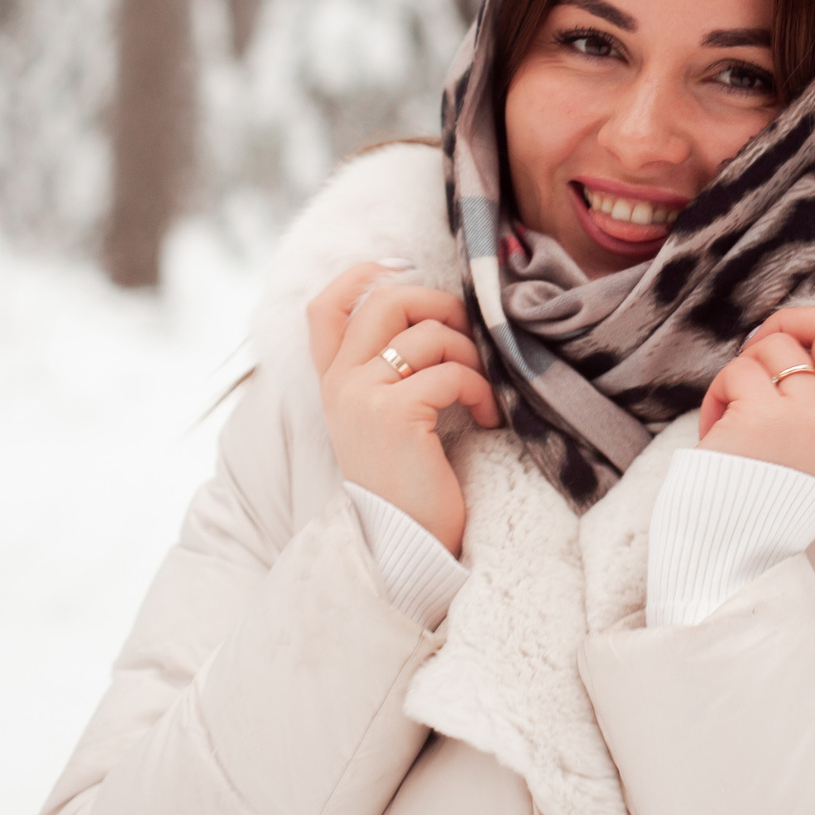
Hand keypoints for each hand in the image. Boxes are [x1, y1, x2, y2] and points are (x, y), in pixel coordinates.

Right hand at [307, 260, 497, 557]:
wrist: (402, 547)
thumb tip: (435, 315)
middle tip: (469, 336)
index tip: (403, 267)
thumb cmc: (409, 485)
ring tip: (482, 391)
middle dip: (439, 305)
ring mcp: (362, 396)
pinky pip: (450, 373)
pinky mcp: (393, 414)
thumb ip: (389, 371)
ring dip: (470, 355)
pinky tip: (487, 418)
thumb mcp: (387, 420)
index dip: (362, 274)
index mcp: (333, 382)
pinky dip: (480, 389)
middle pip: (385, 301)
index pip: (326, 307)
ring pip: (426, 334)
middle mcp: (339, 383)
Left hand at [695, 293, 814, 494]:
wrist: (731, 551)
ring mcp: (810, 417)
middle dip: (799, 317)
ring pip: (776, 347)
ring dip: (745, 368)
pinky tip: (717, 426)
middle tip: (767, 340)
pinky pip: (738, 371)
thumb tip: (803, 346)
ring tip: (733, 410)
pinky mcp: (765, 414)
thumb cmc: (765, 504)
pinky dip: (719, 392)